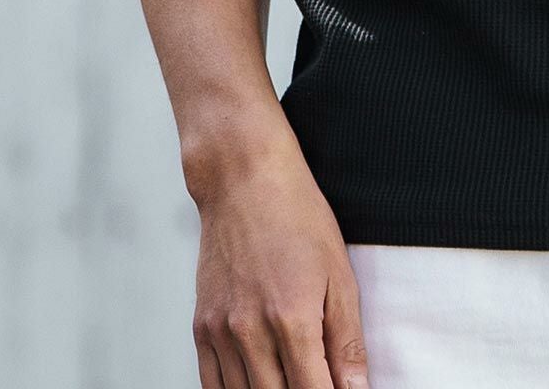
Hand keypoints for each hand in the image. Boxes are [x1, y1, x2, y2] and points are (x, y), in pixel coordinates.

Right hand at [191, 138, 369, 387]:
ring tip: (292, 379)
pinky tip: (257, 385)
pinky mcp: (201, 327)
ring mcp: (221, 331)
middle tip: (317, 381)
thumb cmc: (299, 218)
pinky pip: (211, 385)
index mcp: (292, 319)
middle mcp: (250, 331)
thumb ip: (347, 340)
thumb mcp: (339, 274)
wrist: (244, 180)